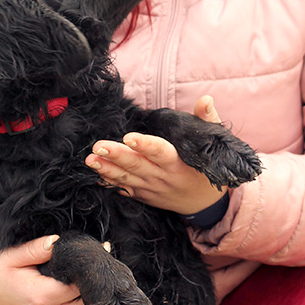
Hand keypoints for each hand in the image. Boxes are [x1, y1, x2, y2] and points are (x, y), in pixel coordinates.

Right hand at [0, 236, 98, 304]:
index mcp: (44, 296)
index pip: (81, 285)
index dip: (92, 270)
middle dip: (100, 283)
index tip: (99, 252)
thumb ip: (35, 249)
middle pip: (92, 301)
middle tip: (104, 263)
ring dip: (103, 300)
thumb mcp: (13, 257)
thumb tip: (56, 241)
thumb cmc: (3, 274)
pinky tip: (102, 302)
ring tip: (104, 279)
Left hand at [84, 95, 226, 214]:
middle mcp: (162, 177)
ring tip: (90, 160)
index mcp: (178, 164)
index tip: (129, 138)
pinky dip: (109, 183)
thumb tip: (206, 99)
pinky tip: (95, 175)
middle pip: (137, 165)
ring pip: (126, 178)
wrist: (204, 205)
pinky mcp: (143, 195)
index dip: (145, 145)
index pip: (160, 152)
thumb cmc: (207, 170)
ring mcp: (151, 188)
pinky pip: (124, 189)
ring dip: (106, 170)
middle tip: (98, 147)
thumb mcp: (214, 145)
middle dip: (116, 156)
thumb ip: (208, 120)